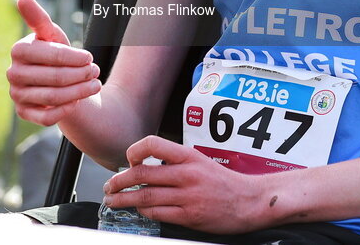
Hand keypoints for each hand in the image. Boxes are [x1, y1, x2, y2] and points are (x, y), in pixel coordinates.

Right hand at [7, 0, 100, 125]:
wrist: (53, 80)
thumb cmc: (53, 52)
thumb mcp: (50, 34)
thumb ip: (38, 17)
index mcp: (18, 50)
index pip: (53, 55)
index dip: (75, 57)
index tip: (90, 57)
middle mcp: (13, 73)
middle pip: (55, 78)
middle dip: (80, 75)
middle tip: (96, 71)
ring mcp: (17, 94)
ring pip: (53, 97)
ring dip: (79, 92)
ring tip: (94, 84)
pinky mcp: (23, 113)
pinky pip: (47, 117)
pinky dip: (66, 109)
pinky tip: (77, 101)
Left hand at [103, 136, 271, 233]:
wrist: (250, 201)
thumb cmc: (224, 181)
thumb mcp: (200, 161)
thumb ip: (175, 162)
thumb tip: (145, 167)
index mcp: (188, 156)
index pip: (152, 143)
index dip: (134, 150)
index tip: (128, 160)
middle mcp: (186, 174)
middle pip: (142, 174)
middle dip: (120, 181)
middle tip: (110, 185)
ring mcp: (188, 196)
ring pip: (145, 196)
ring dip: (124, 199)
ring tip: (113, 200)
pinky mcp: (190, 216)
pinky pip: (158, 213)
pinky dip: (143, 212)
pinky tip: (138, 211)